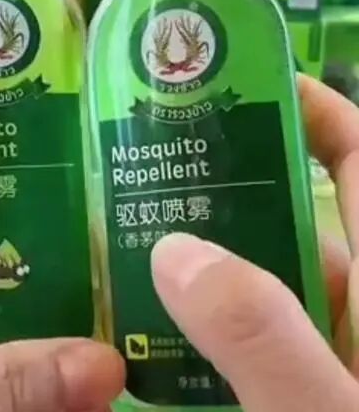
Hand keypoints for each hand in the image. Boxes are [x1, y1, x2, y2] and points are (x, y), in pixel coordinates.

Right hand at [152, 75, 358, 410]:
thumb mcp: (323, 408)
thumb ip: (259, 333)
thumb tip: (172, 250)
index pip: (357, 161)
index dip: (312, 109)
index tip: (240, 78)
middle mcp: (355, 312)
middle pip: (292, 226)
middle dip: (221, 197)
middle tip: (137, 176)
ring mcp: (332, 361)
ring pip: (263, 296)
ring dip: (202, 278)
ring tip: (121, 256)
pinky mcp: (305, 395)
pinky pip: (254, 351)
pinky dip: (208, 338)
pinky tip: (148, 343)